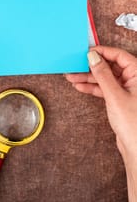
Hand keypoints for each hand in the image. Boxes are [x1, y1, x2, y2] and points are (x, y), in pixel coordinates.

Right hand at [65, 46, 136, 201]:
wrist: (135, 148)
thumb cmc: (133, 124)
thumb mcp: (114, 95)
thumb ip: (102, 74)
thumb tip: (93, 57)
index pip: (118, 55)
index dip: (101, 52)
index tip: (86, 52)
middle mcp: (133, 80)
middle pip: (109, 66)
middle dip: (91, 67)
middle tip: (74, 66)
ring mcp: (126, 89)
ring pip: (105, 78)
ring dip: (88, 77)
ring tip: (72, 77)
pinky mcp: (119, 99)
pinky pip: (104, 88)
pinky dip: (92, 87)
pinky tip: (80, 86)